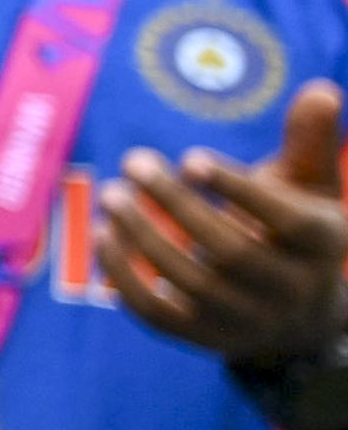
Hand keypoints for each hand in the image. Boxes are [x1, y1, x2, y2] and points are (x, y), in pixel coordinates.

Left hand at [102, 81, 347, 370]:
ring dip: (143, 236)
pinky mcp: (208, 339)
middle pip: (233, 252)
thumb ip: (309, 142)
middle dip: (177, 205)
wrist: (298, 314)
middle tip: (134, 161)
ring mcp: (250, 321)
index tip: (190, 158)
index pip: (291, 223)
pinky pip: (158, 313)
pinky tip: (102, 234)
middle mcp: (295, 290)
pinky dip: (125, 276)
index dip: (239, 190)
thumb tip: (322, 90)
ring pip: (191, 284)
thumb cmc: (295, 229)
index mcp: (327, 245)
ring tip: (112, 193)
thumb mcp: (311, 186)